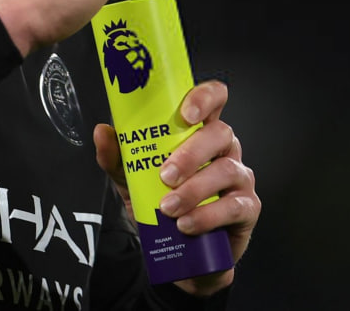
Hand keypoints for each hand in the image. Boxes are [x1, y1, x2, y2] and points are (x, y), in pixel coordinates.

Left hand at [93, 80, 259, 296]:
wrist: (178, 252)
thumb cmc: (160, 203)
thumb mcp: (132, 179)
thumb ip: (117, 156)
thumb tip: (102, 131)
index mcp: (199, 131)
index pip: (213, 99)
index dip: (204, 97)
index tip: (186, 114)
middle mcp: (224, 148)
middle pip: (220, 133)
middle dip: (191, 153)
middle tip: (165, 175)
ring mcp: (239, 176)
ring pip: (226, 170)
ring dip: (194, 189)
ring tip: (168, 207)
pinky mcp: (247, 207)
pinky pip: (235, 206)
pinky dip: (207, 216)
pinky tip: (186, 224)